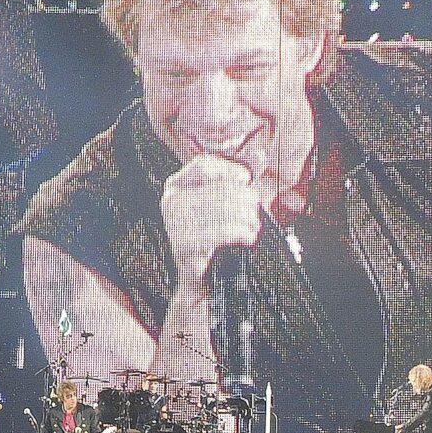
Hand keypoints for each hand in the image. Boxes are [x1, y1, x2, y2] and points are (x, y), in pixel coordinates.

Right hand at [159, 152, 262, 289]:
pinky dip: (238, 233)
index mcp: (178, 185)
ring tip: (253, 226)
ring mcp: (175, 224)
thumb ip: (242, 177)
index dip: (228, 169)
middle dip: (244, 199)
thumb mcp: (229, 202)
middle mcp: (172, 202)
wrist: (206, 278)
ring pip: (220, 208)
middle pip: (217, 187)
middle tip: (254, 212)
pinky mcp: (183, 246)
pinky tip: (247, 237)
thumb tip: (259, 154)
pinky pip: (217, 232)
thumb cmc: (217, 238)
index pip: (203, 164)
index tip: (245, 180)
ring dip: (245, 217)